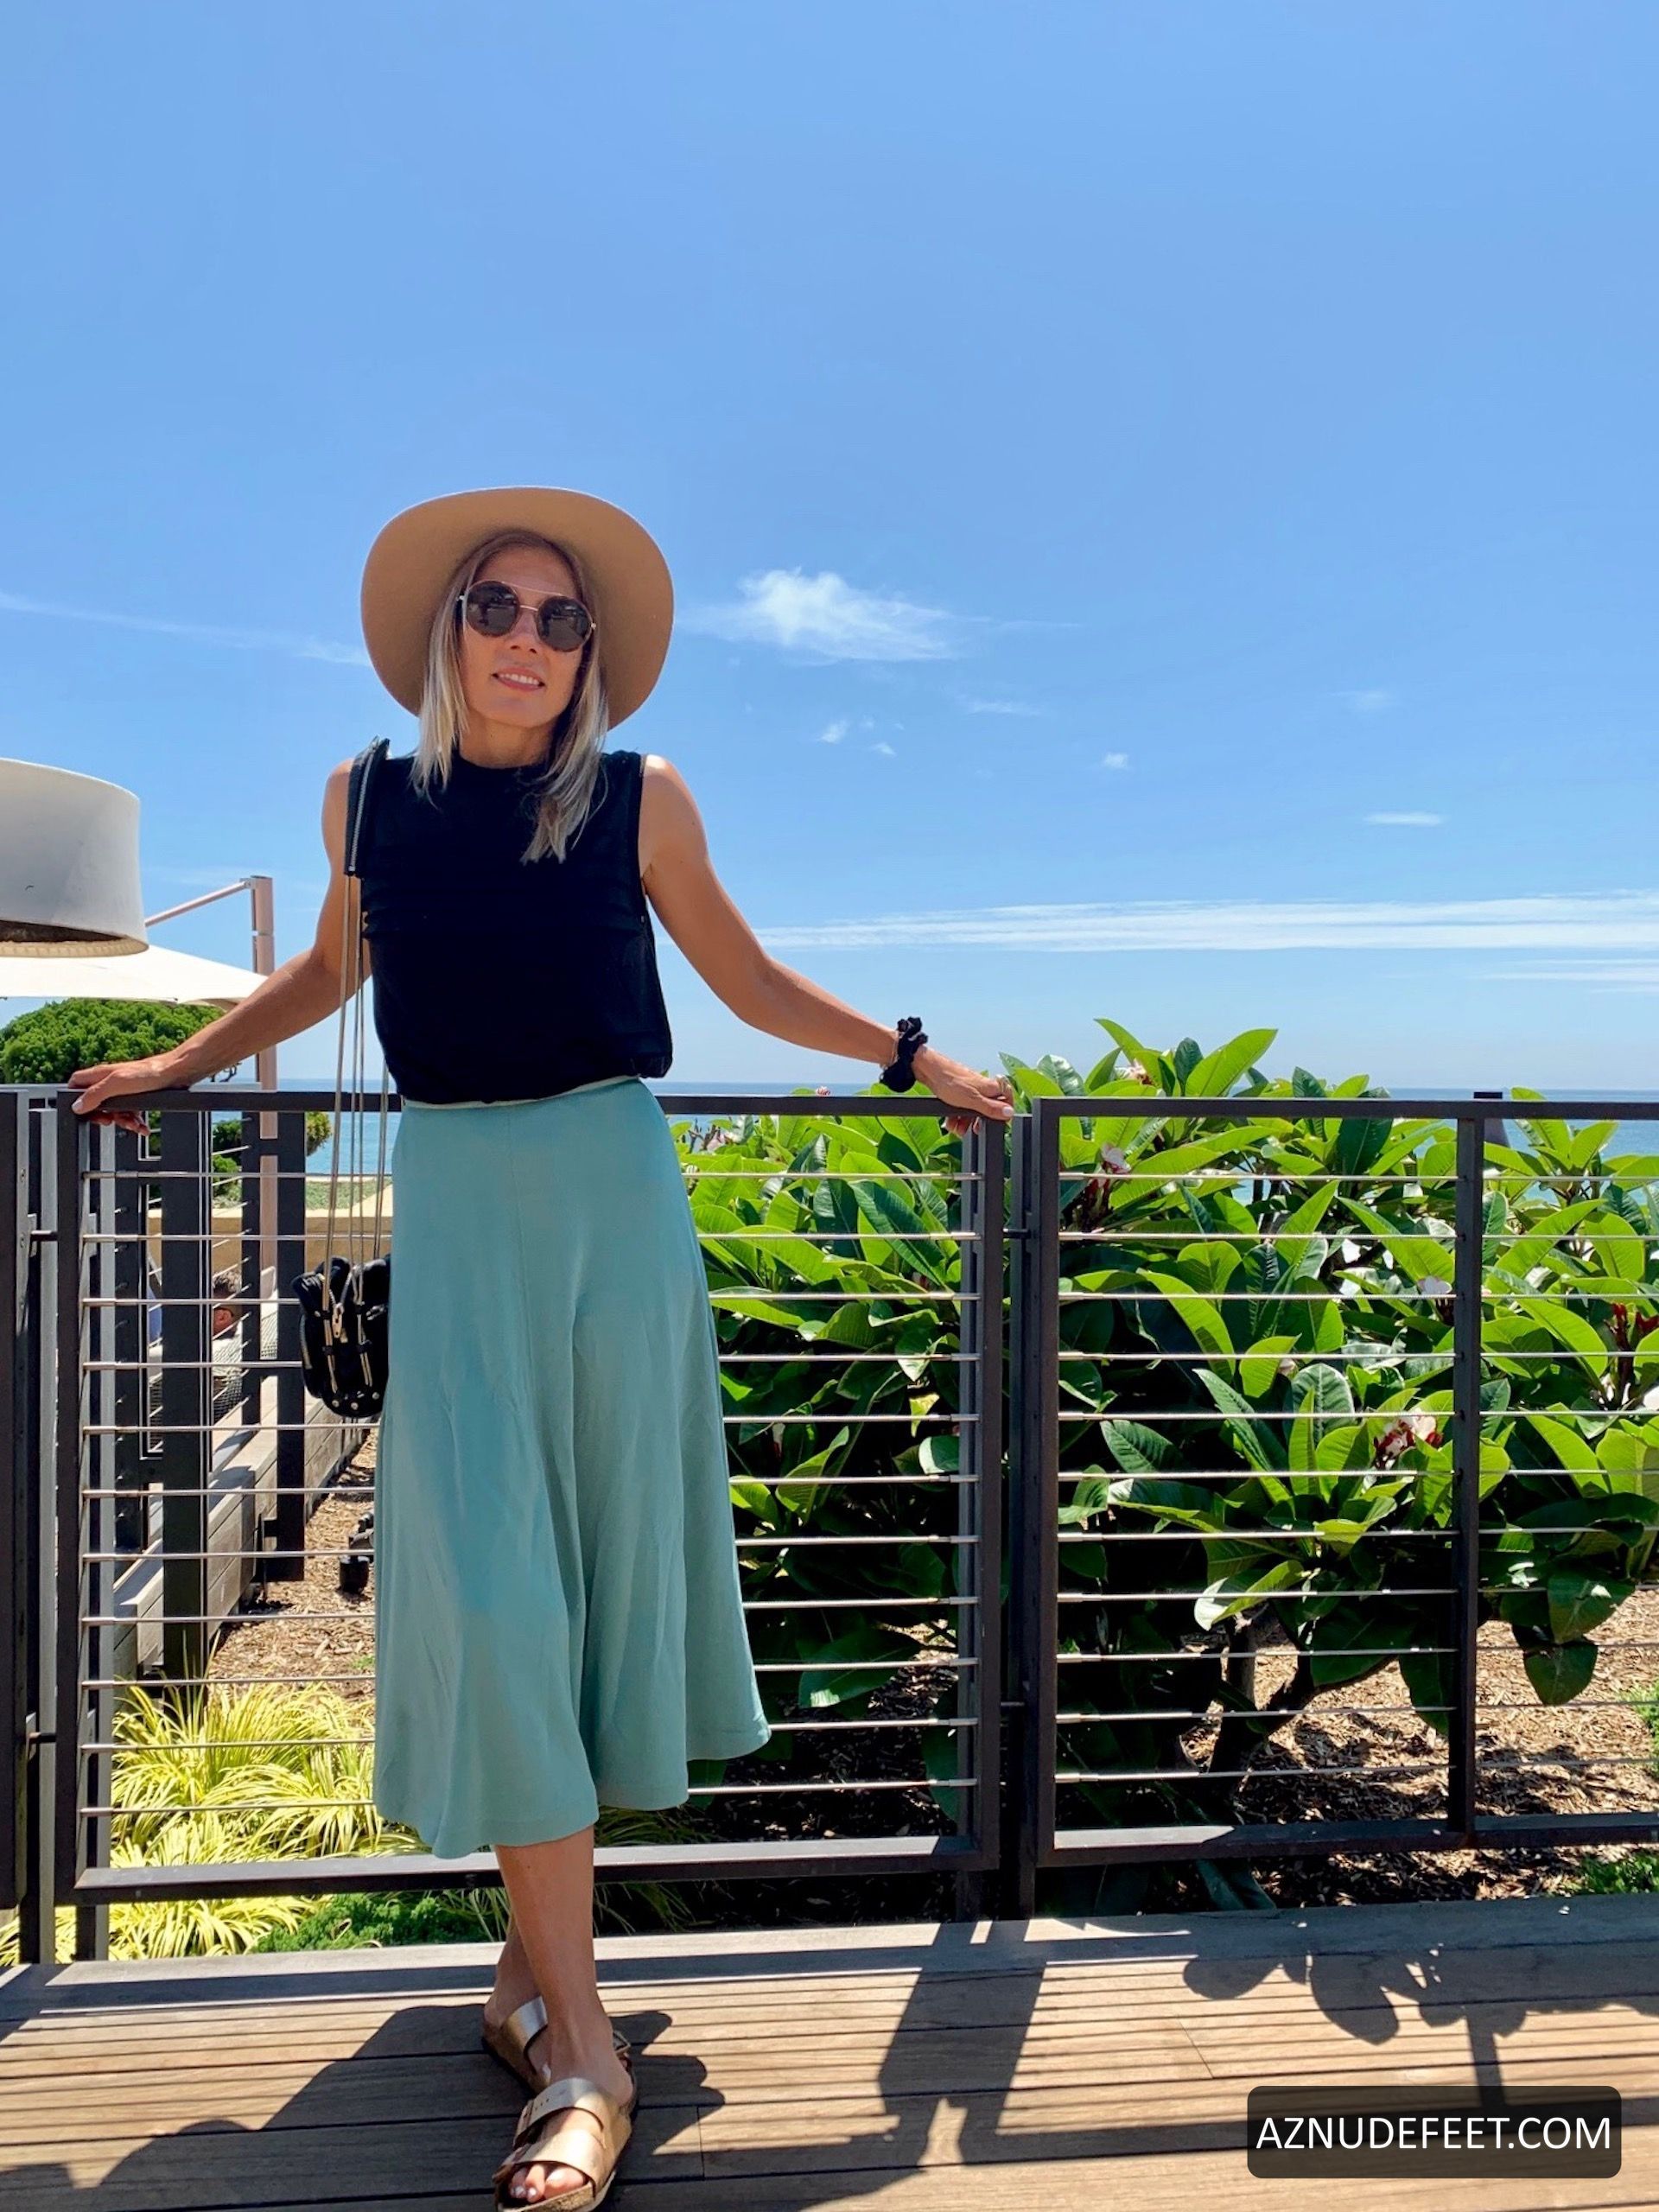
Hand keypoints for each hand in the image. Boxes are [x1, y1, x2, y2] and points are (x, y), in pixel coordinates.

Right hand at [65, 1054, 180, 1134]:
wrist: (177, 1073)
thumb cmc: (149, 1073)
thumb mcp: (117, 1084)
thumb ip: (95, 1094)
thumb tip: (77, 1106)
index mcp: (100, 1075)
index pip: (75, 1085)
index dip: (76, 1100)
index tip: (85, 1113)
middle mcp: (110, 1081)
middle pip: (95, 1103)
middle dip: (104, 1116)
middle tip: (112, 1121)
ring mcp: (124, 1089)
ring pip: (114, 1111)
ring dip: (123, 1122)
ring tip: (134, 1125)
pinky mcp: (137, 1096)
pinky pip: (130, 1113)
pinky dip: (135, 1122)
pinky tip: (142, 1126)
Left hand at [909, 1046, 1016, 1136]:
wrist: (928, 1070)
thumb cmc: (950, 1081)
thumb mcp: (972, 1100)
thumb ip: (991, 1108)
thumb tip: (1010, 1113)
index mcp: (990, 1087)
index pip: (1007, 1099)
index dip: (1003, 1113)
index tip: (996, 1123)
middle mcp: (983, 1087)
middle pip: (988, 1108)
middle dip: (979, 1121)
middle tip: (974, 1130)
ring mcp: (970, 1089)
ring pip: (973, 1109)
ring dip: (965, 1121)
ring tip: (956, 1129)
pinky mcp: (958, 1091)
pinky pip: (962, 1107)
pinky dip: (956, 1115)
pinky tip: (950, 1122)